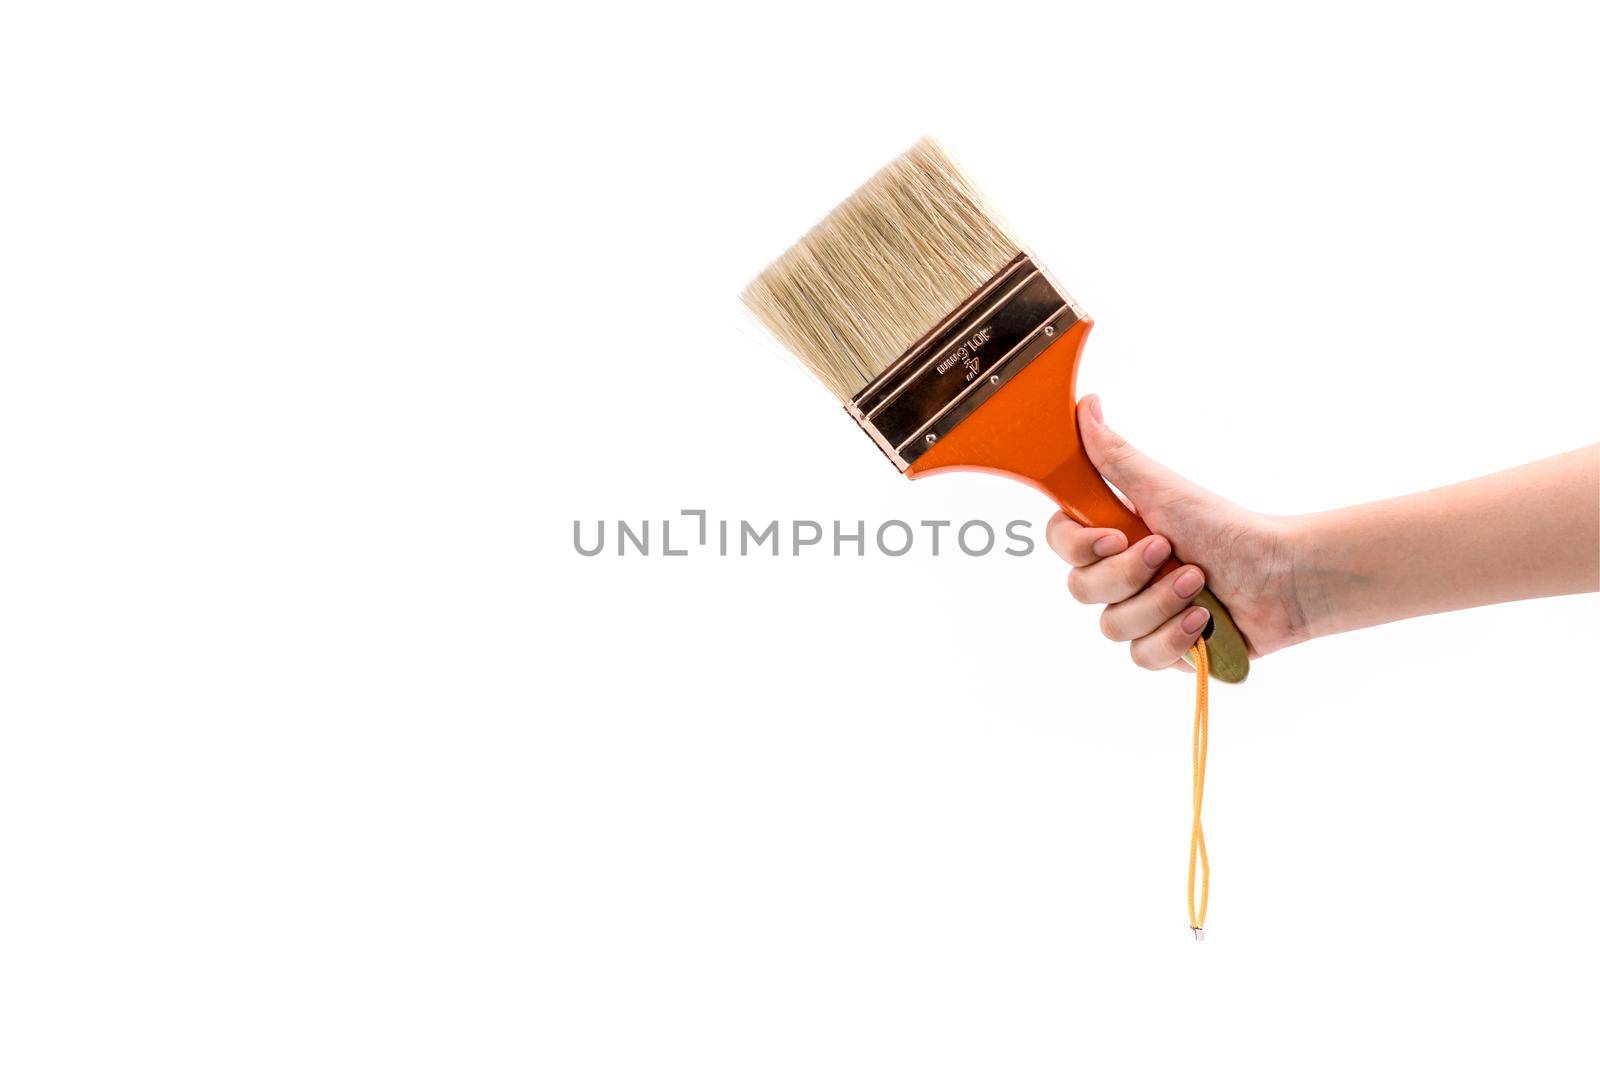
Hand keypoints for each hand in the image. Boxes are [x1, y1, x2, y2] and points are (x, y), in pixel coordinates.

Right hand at [1046, 395, 1308, 670]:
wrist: (1282, 577)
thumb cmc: (1226, 528)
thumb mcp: (1163, 489)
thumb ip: (1115, 455)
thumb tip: (1085, 406)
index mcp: (1112, 536)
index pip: (1061, 543)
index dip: (1078, 546)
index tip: (1115, 536)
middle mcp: (1120, 576)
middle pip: (1081, 589)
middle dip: (1130, 576)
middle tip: (1170, 552)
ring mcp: (1140, 615)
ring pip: (1113, 626)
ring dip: (1160, 604)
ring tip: (1200, 586)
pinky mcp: (1164, 649)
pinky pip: (1143, 656)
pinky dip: (1175, 639)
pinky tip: (1203, 620)